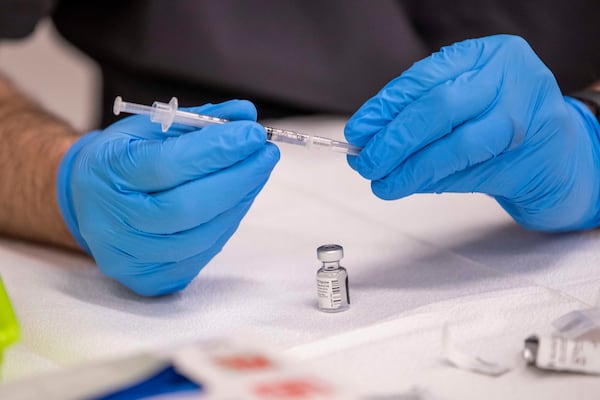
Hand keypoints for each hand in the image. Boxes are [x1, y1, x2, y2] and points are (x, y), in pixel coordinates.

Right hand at [57, 100, 278, 295]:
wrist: (89, 202)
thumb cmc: (123, 160)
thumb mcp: (149, 128)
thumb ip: (198, 121)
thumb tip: (246, 115)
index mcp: (106, 174)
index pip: (168, 165)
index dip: (217, 150)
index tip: (253, 134)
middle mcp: (112, 223)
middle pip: (187, 208)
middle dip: (238, 178)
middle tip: (266, 154)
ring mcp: (128, 257)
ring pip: (201, 236)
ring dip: (239, 201)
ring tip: (256, 173)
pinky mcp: (147, 280)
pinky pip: (202, 254)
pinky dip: (226, 223)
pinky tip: (237, 200)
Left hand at [345, 35, 599, 231]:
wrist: (556, 153)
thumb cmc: (501, 121)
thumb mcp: (465, 101)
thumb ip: (421, 114)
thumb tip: (367, 140)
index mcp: (487, 54)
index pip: (424, 77)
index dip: (385, 106)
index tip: (359, 130)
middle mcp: (509, 78)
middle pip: (437, 107)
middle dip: (392, 139)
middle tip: (364, 161)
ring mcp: (524, 117)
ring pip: (452, 144)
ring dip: (407, 168)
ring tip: (380, 182)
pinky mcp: (527, 157)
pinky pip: (466, 171)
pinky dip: (429, 180)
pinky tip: (405, 185)